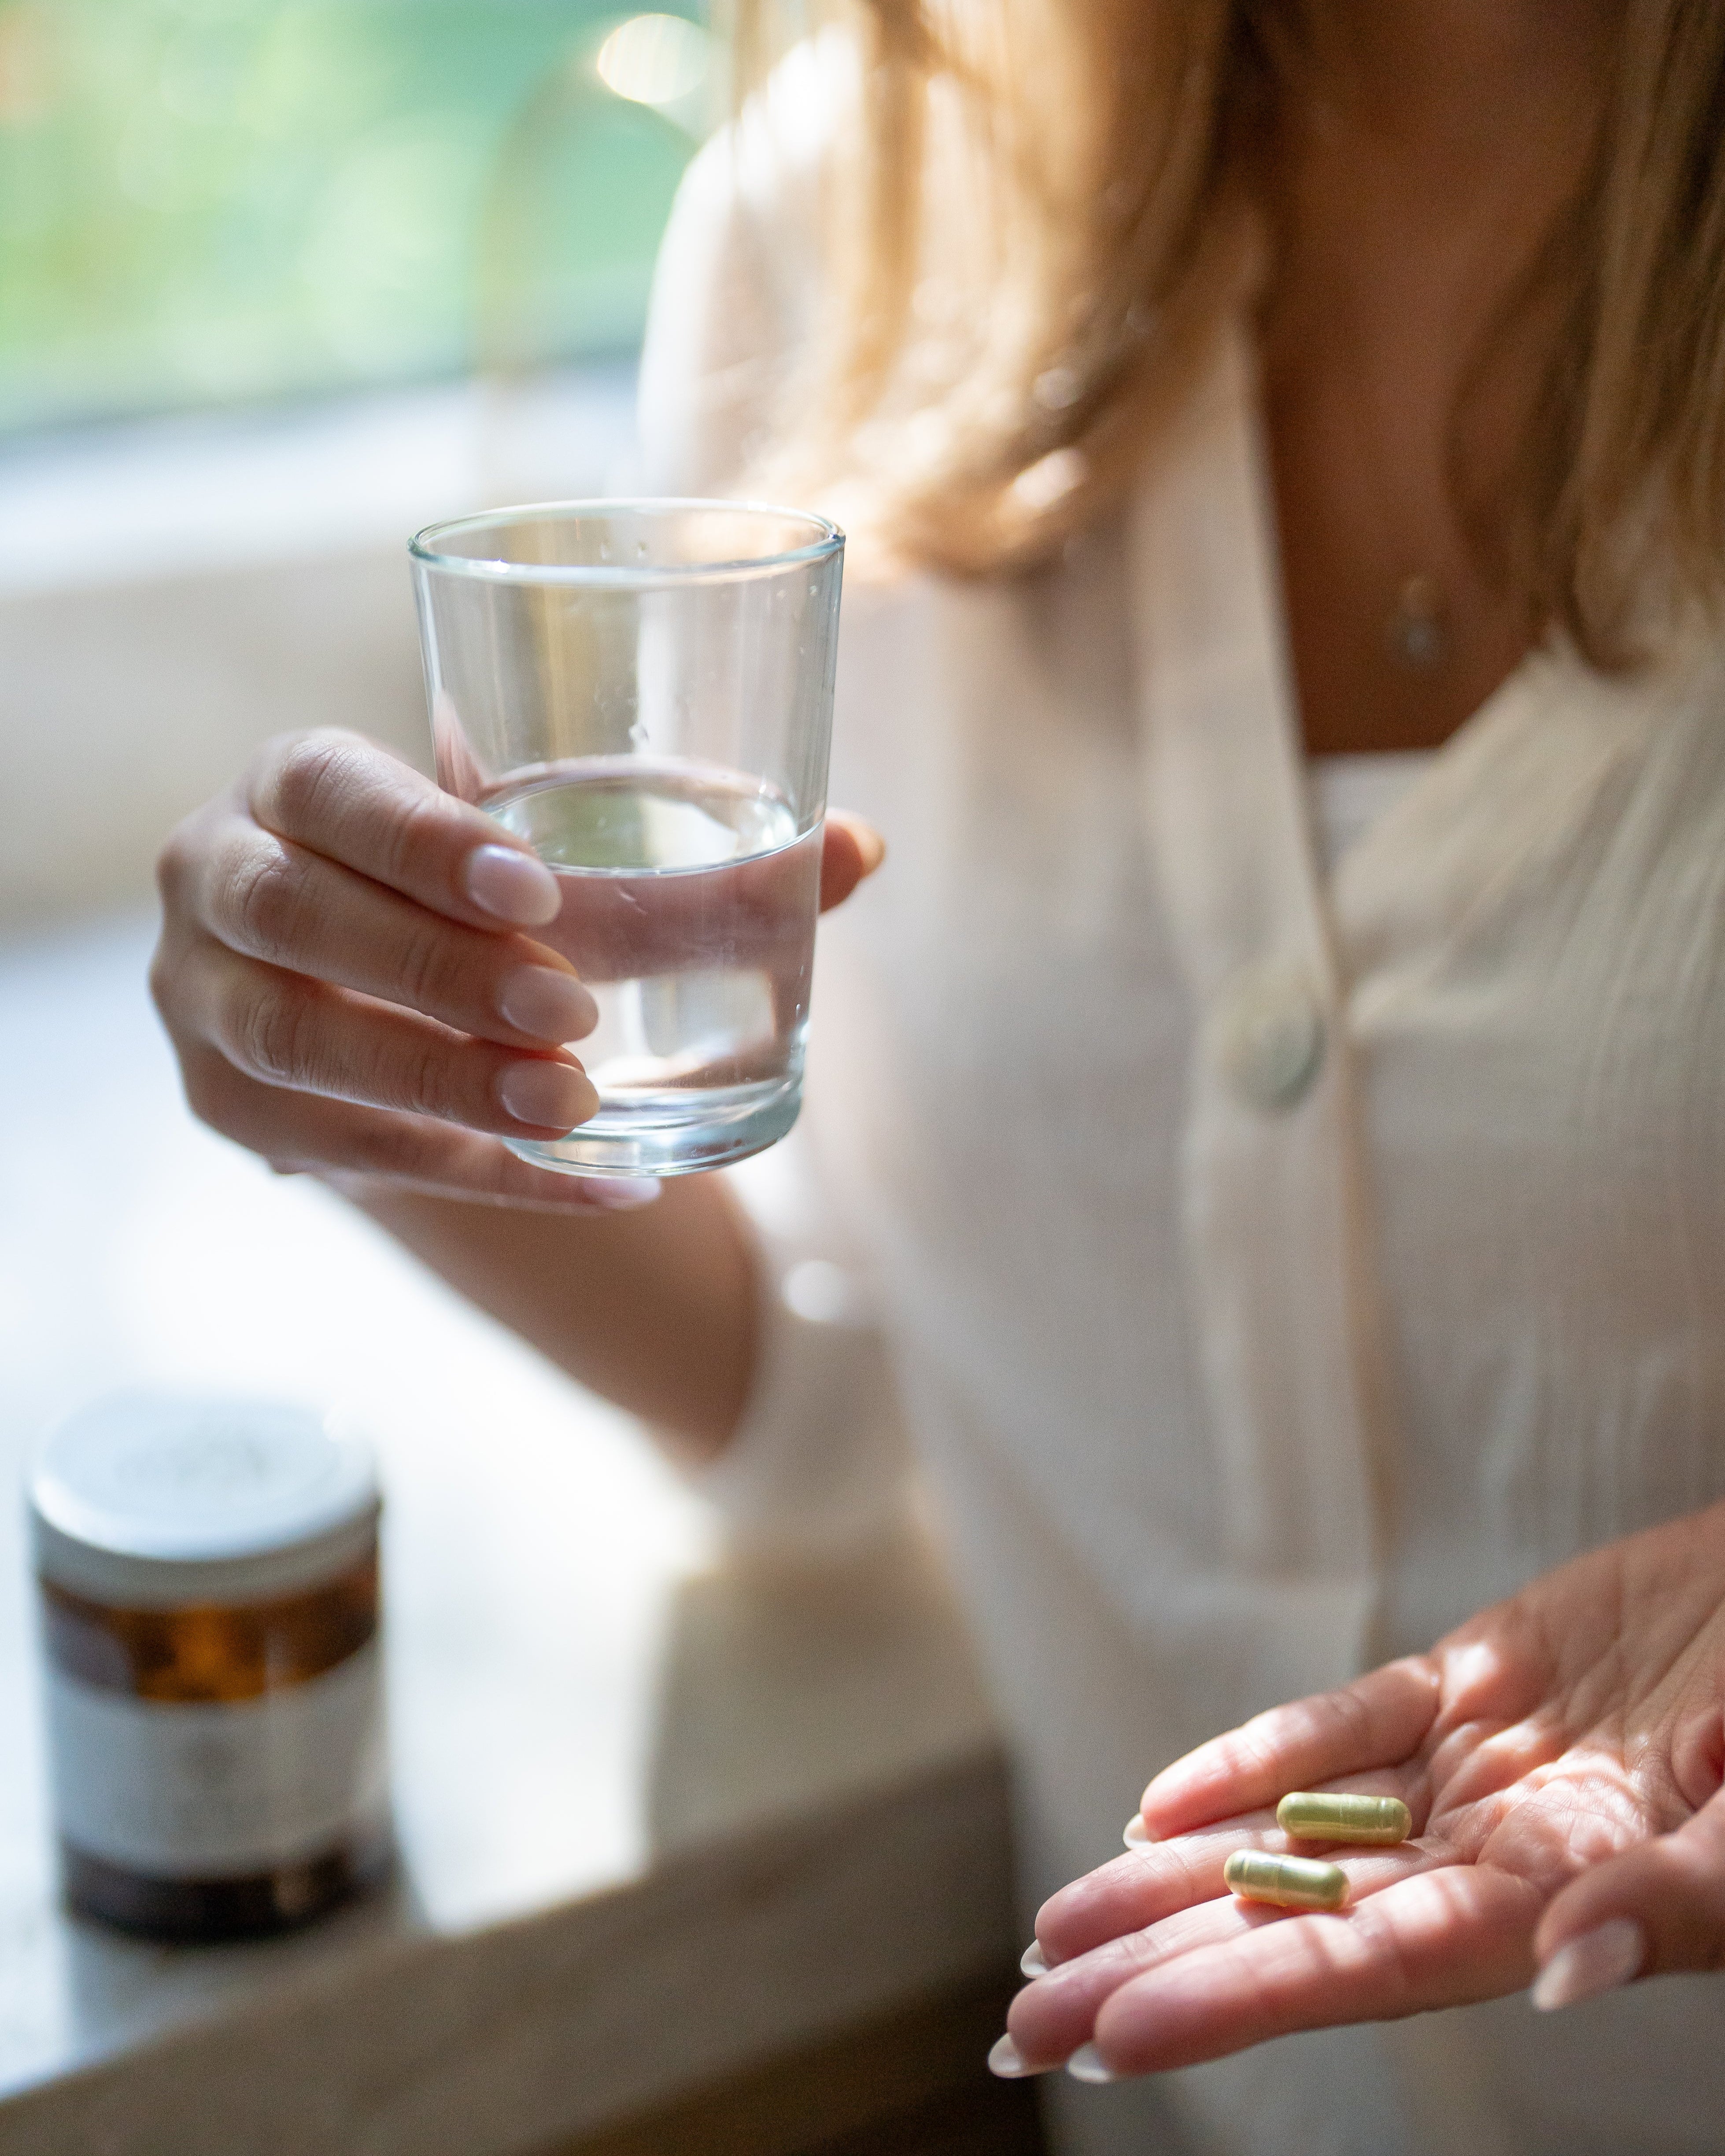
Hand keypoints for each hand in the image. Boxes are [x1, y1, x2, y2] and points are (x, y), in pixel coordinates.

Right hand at [152, 729, 883, 1209]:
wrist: (372, 985)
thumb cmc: (474, 892)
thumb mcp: (545, 853)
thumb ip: (687, 860)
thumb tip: (860, 850)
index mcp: (293, 783)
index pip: (330, 792)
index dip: (420, 840)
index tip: (536, 891)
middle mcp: (218, 878)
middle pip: (303, 920)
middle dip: (439, 970)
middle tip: (573, 1013)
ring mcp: (206, 1004)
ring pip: (306, 1047)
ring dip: (447, 1084)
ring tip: (575, 1107)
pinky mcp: (236, 1116)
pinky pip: (349, 1156)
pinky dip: (483, 1173)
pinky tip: (601, 1182)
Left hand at [1001, 1502, 1724, 2080]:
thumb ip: (1666, 1907)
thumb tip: (1563, 1971)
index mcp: (1558, 1907)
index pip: (1361, 1969)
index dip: (1233, 2001)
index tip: (1107, 2037)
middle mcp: (1499, 1853)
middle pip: (1296, 1920)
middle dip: (1156, 1970)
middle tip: (1022, 2025)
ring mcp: (1480, 1764)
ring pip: (1295, 1831)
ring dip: (1170, 1878)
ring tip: (1053, 1930)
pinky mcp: (1481, 1676)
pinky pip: (1345, 1726)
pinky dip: (1254, 1758)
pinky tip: (1158, 1801)